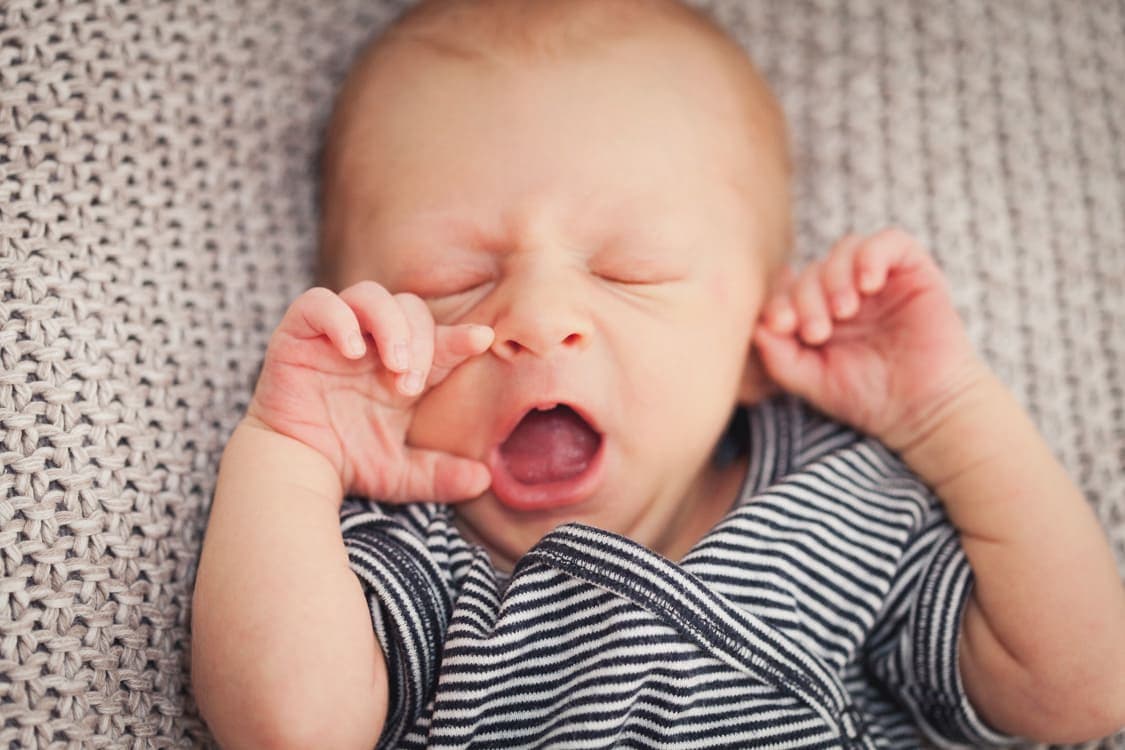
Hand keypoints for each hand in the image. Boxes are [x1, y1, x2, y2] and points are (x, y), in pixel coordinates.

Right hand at [245, 282, 494, 501]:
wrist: (293, 469)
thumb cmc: (346, 463)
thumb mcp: (401, 474)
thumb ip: (440, 475)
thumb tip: (483, 478)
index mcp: (403, 365)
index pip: (440, 338)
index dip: (461, 336)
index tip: (482, 339)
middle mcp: (373, 343)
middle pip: (410, 308)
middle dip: (420, 341)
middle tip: (410, 384)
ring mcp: (337, 334)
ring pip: (370, 295)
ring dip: (389, 324)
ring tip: (393, 365)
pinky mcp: (299, 332)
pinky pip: (318, 302)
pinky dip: (339, 319)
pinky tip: (351, 351)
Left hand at [752, 228, 990, 451]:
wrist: (924, 411)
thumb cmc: (867, 398)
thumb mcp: (811, 380)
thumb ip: (778, 356)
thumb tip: (756, 326)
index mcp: (819, 312)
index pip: (788, 287)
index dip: (778, 300)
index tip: (781, 326)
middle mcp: (847, 291)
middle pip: (813, 269)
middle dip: (806, 297)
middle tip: (816, 331)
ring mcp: (880, 279)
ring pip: (845, 249)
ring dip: (836, 277)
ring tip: (844, 312)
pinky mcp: (914, 271)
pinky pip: (889, 241)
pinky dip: (872, 256)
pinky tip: (868, 285)